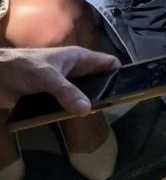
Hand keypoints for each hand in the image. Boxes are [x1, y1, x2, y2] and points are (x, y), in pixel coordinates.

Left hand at [0, 47, 120, 111]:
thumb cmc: (21, 66)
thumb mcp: (47, 77)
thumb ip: (66, 93)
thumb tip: (87, 111)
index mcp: (78, 58)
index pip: (108, 63)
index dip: (120, 74)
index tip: (130, 89)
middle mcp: (74, 71)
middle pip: (98, 82)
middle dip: (106, 94)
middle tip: (114, 108)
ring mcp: (63, 85)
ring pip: (83, 96)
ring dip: (87, 105)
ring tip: (97, 117)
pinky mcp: (51, 98)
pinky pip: (67, 106)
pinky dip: (71, 112)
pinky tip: (75, 121)